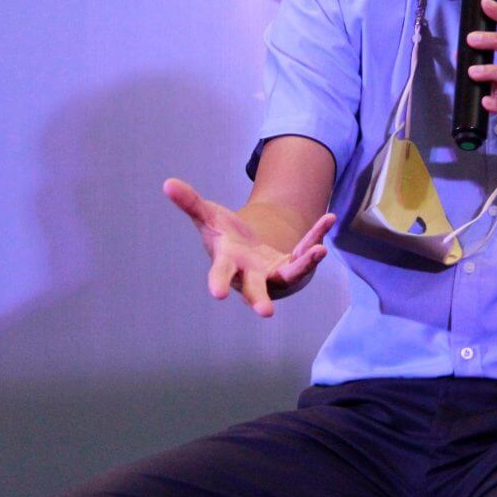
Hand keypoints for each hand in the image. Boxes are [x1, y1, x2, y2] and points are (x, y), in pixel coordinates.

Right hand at [163, 178, 334, 316]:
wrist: (249, 249)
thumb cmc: (224, 236)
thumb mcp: (208, 216)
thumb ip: (190, 203)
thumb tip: (167, 183)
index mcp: (227, 263)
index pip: (221, 274)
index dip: (219, 283)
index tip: (217, 295)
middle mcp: (251, 274)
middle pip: (256, 289)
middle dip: (259, 300)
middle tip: (266, 313)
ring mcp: (273, 273)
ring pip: (291, 273)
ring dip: (305, 263)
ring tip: (320, 251)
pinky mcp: (292, 264)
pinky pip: (306, 250)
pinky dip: (317, 235)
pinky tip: (329, 218)